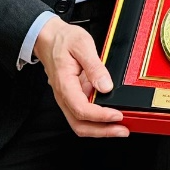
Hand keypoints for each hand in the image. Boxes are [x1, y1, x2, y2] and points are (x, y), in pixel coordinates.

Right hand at [34, 15, 127, 137]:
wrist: (47, 37)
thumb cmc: (62, 40)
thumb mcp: (82, 45)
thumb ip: (94, 66)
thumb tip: (106, 86)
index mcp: (65, 84)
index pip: (82, 109)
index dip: (100, 116)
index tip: (117, 115)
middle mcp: (64, 96)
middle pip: (80, 125)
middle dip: (102, 131)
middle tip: (122, 130)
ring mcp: (67, 98)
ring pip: (80, 123)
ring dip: (100, 129)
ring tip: (119, 128)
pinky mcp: (72, 96)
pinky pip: (83, 114)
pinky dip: (97, 120)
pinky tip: (110, 116)